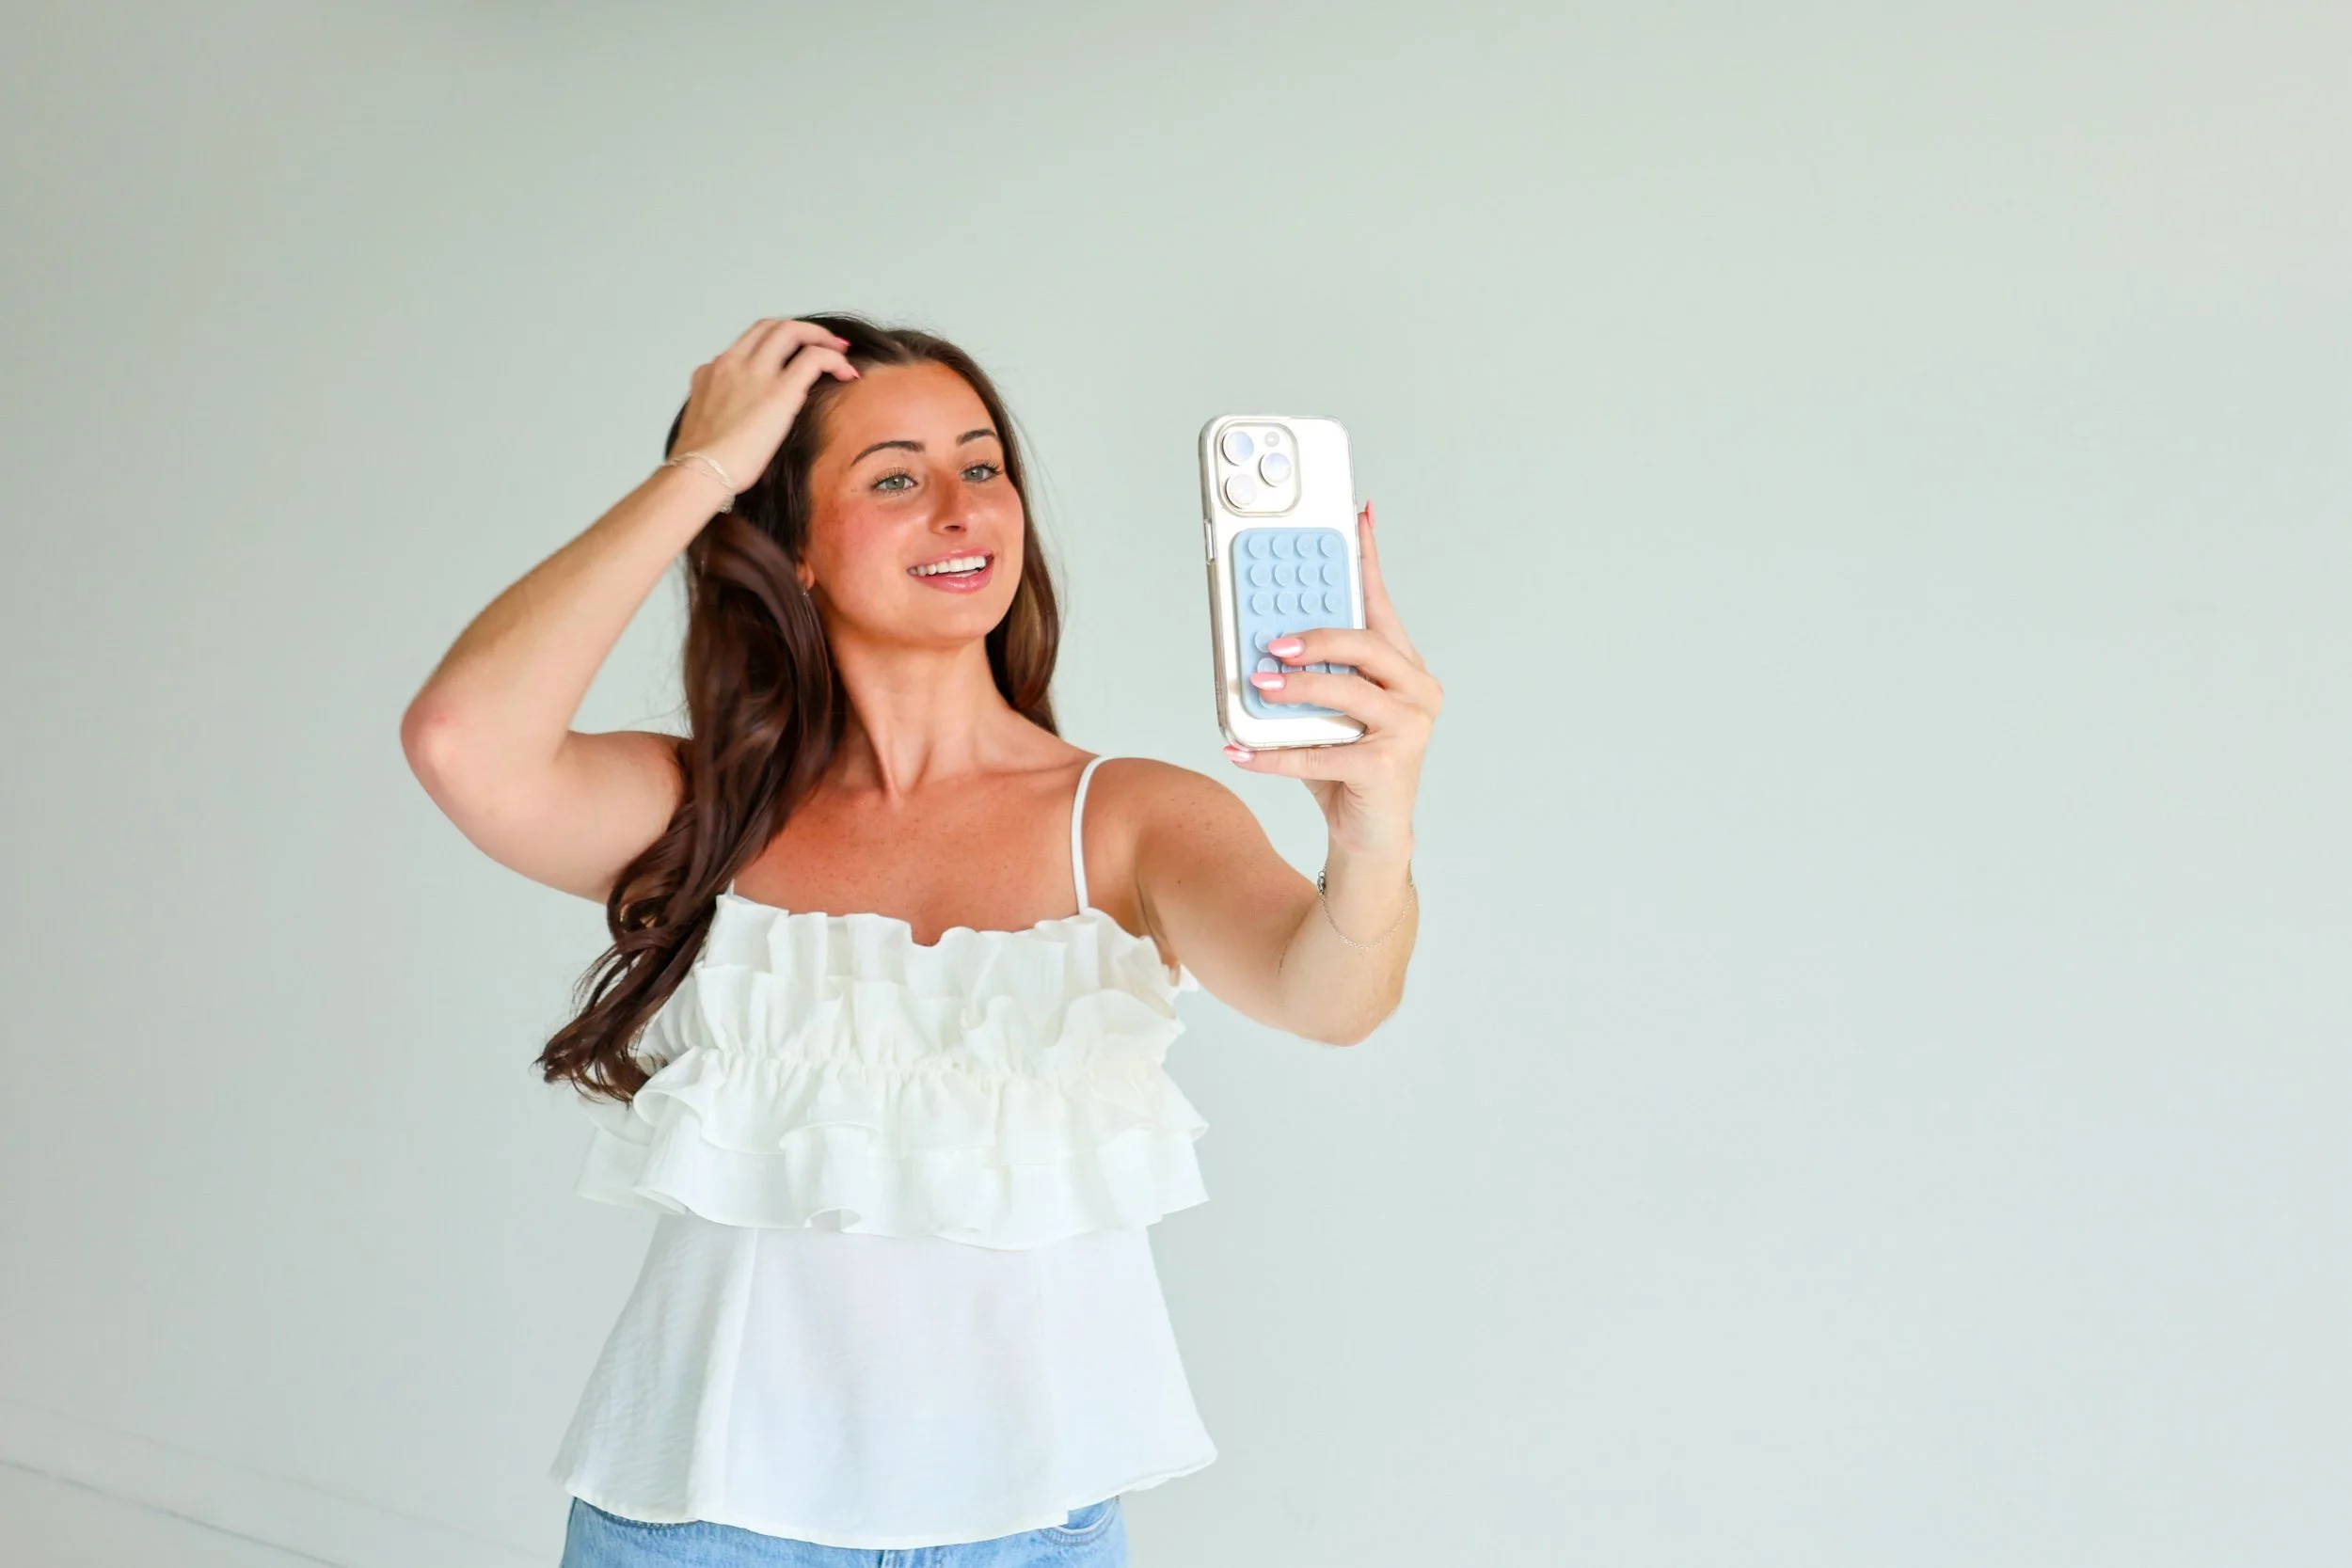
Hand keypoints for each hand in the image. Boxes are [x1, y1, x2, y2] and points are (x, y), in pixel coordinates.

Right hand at [671, 319, 860, 494]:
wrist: (697, 473)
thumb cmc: (701, 464)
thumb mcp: (704, 426)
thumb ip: (720, 411)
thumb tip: (737, 422)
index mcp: (712, 372)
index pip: (748, 341)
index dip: (776, 341)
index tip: (794, 354)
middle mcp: (732, 363)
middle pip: (770, 326)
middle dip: (802, 330)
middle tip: (825, 344)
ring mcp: (755, 373)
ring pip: (792, 331)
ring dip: (820, 337)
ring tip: (839, 352)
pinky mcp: (779, 391)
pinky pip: (814, 358)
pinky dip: (834, 359)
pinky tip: (847, 373)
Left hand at [1223, 499, 1441, 861]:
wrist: (1370, 838)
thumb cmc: (1347, 769)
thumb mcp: (1326, 712)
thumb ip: (1309, 677)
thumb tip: (1259, 643)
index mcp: (1403, 668)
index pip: (1382, 605)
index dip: (1368, 559)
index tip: (1355, 517)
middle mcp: (1416, 691)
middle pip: (1367, 643)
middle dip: (1317, 636)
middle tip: (1274, 643)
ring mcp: (1409, 729)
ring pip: (1349, 691)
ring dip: (1297, 688)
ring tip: (1259, 685)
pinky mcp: (1388, 767)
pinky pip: (1320, 753)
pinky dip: (1273, 754)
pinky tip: (1240, 750)